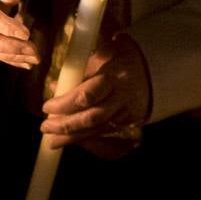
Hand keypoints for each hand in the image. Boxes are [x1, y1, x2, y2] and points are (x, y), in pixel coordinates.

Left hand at [40, 33, 150, 149]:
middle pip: (91, 118)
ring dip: (72, 137)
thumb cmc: (120, 60)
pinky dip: (85, 139)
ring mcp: (127, 114)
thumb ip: (78, 73)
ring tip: (52, 141)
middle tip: (45, 127)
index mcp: (113, 77)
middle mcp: (121, 98)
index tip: (47, 106)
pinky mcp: (129, 124)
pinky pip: (104, 135)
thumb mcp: (100, 58)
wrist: (155, 71)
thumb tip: (54, 87)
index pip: (87, 95)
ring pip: (97, 130)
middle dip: (66, 125)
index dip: (65, 104)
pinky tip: (69, 140)